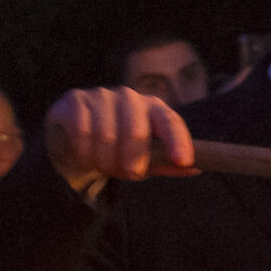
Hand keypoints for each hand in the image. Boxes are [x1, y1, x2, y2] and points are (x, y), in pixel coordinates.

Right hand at [44, 87, 195, 192]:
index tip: (182, 161)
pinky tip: (84, 156)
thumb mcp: (145, 161)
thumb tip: (196, 168)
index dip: (178, 141)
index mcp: (154, 109)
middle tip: (129, 175)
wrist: (75, 144)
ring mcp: (102, 95)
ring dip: (105, 161)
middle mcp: (130, 97)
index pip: (170, 122)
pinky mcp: (75, 100)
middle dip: (132, 161)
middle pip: (136, 132)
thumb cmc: (118, 152)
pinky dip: (84, 152)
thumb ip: (167, 164)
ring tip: (103, 165)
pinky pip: (83, 132)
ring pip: (107, 136)